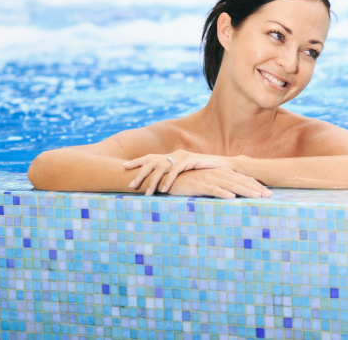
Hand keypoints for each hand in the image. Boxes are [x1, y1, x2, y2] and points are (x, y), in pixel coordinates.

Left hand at [124, 150, 240, 194]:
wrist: (225, 167)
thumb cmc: (205, 173)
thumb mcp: (186, 175)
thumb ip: (174, 177)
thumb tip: (160, 186)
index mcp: (172, 156)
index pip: (150, 157)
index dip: (137, 161)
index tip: (123, 167)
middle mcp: (175, 154)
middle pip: (152, 162)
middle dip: (140, 173)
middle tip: (130, 185)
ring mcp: (183, 156)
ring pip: (162, 167)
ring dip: (153, 181)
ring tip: (147, 193)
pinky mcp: (191, 160)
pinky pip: (176, 170)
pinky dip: (169, 180)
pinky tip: (164, 189)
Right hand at [166, 167, 272, 198]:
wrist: (172, 177)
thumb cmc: (192, 182)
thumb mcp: (210, 183)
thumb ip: (223, 187)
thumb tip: (237, 196)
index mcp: (223, 173)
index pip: (243, 179)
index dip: (257, 186)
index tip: (269, 194)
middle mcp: (219, 174)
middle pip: (241, 181)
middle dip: (256, 189)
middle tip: (270, 196)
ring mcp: (210, 178)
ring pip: (230, 184)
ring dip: (244, 190)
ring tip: (256, 197)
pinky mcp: (199, 184)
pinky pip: (213, 189)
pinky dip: (223, 193)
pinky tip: (231, 197)